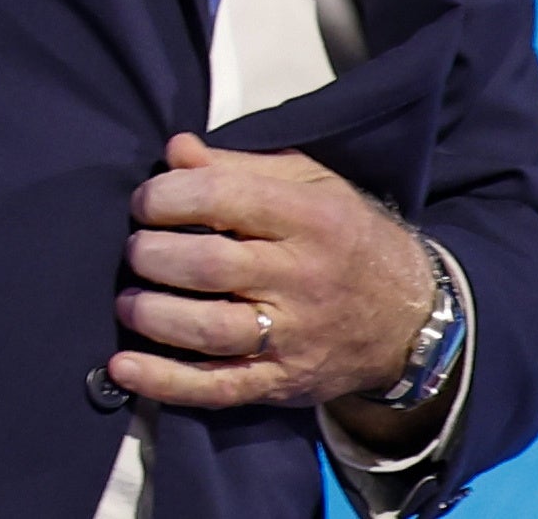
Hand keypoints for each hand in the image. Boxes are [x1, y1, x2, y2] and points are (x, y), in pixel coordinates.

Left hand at [107, 134, 438, 421]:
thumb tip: (176, 150)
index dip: (168, 196)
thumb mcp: (309, 184)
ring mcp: (294, 337)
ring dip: (154, 315)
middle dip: (154, 254)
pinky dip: (166, 382)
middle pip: (210, 265)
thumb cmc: (345, 236)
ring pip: (211, 329)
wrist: (412, 318)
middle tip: (136, 249)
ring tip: (130, 301)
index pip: (224, 198)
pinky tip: (125, 368)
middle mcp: (302, 279)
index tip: (146, 202)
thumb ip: (238, 166)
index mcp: (310, 219)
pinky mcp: (283, 382)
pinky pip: (219, 387)